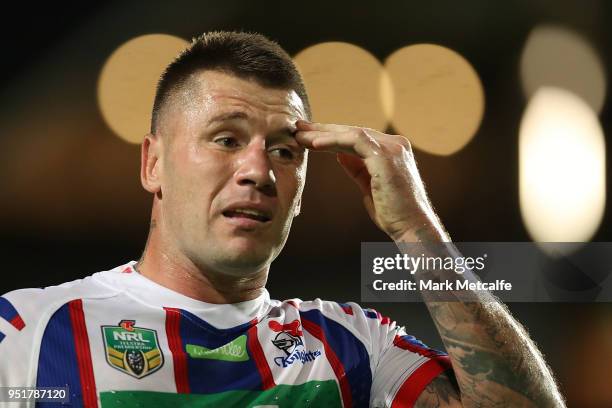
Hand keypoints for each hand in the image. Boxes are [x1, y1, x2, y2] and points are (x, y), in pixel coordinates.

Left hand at [295, 120, 438, 241]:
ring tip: (300, 136)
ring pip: (351, 133)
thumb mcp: (369, 186)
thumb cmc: (393, 214)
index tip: (309, 138)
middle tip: (298, 128)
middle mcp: (395, 144)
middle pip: (353, 131)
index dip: (332, 136)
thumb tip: (340, 155)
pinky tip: (315, 145)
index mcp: (392, 150)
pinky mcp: (386, 156)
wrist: (412, 228)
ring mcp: (392, 148)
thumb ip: (357, 169)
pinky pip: (354, 141)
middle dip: (323, 129)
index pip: (357, 137)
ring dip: (324, 133)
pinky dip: (333, 141)